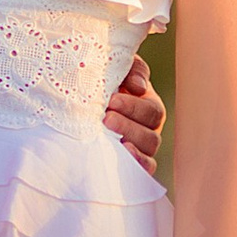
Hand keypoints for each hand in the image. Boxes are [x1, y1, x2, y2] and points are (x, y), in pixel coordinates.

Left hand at [104, 52, 165, 174]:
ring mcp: (141, 147)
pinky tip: (123, 154)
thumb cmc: (105, 80)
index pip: (151, 110)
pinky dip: (139, 164)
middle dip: (128, 126)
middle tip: (106, 118)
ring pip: (148, 151)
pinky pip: (144, 168)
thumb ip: (133, 70)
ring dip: (131, 144)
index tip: (111, 100)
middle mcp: (149, 128)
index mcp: (148, 105)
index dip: (134, 107)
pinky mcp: (132, 162)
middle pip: (150, 134)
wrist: (85, 99)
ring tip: (111, 138)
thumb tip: (138, 88)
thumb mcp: (119, 68)